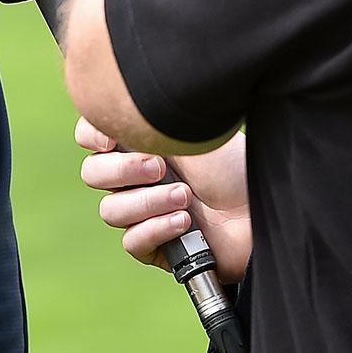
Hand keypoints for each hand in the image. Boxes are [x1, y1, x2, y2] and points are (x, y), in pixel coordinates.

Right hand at [76, 116, 252, 283]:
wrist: (260, 210)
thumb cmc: (231, 166)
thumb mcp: (193, 129)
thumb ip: (151, 117)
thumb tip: (116, 105)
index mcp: (140, 142)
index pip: (90, 136)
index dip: (91, 135)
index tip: (111, 138)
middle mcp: (136, 176)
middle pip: (93, 173)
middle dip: (123, 169)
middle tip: (160, 167)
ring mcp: (143, 212)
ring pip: (111, 210)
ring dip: (148, 201)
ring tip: (186, 198)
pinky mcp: (156, 247)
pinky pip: (132, 241)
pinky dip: (156, 229)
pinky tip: (185, 221)